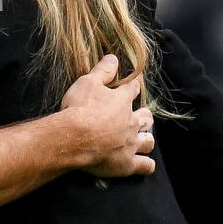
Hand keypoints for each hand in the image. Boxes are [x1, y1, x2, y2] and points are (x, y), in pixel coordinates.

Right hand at [61, 55, 154, 177]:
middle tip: (138, 116)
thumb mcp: (87, 83)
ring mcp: (131, 144)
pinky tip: (144, 164)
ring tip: (142, 138)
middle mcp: (131, 122)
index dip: (132, 86)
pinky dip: (146, 165)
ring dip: (146, 138)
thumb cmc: (79, 109)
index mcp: (121, 101)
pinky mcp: (127, 164)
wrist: (74, 137)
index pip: (132, 89)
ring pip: (148, 141)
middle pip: (146, 117)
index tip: (131, 86)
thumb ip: (102, 70)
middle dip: (144, 115)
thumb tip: (114, 57)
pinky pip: (145, 166)